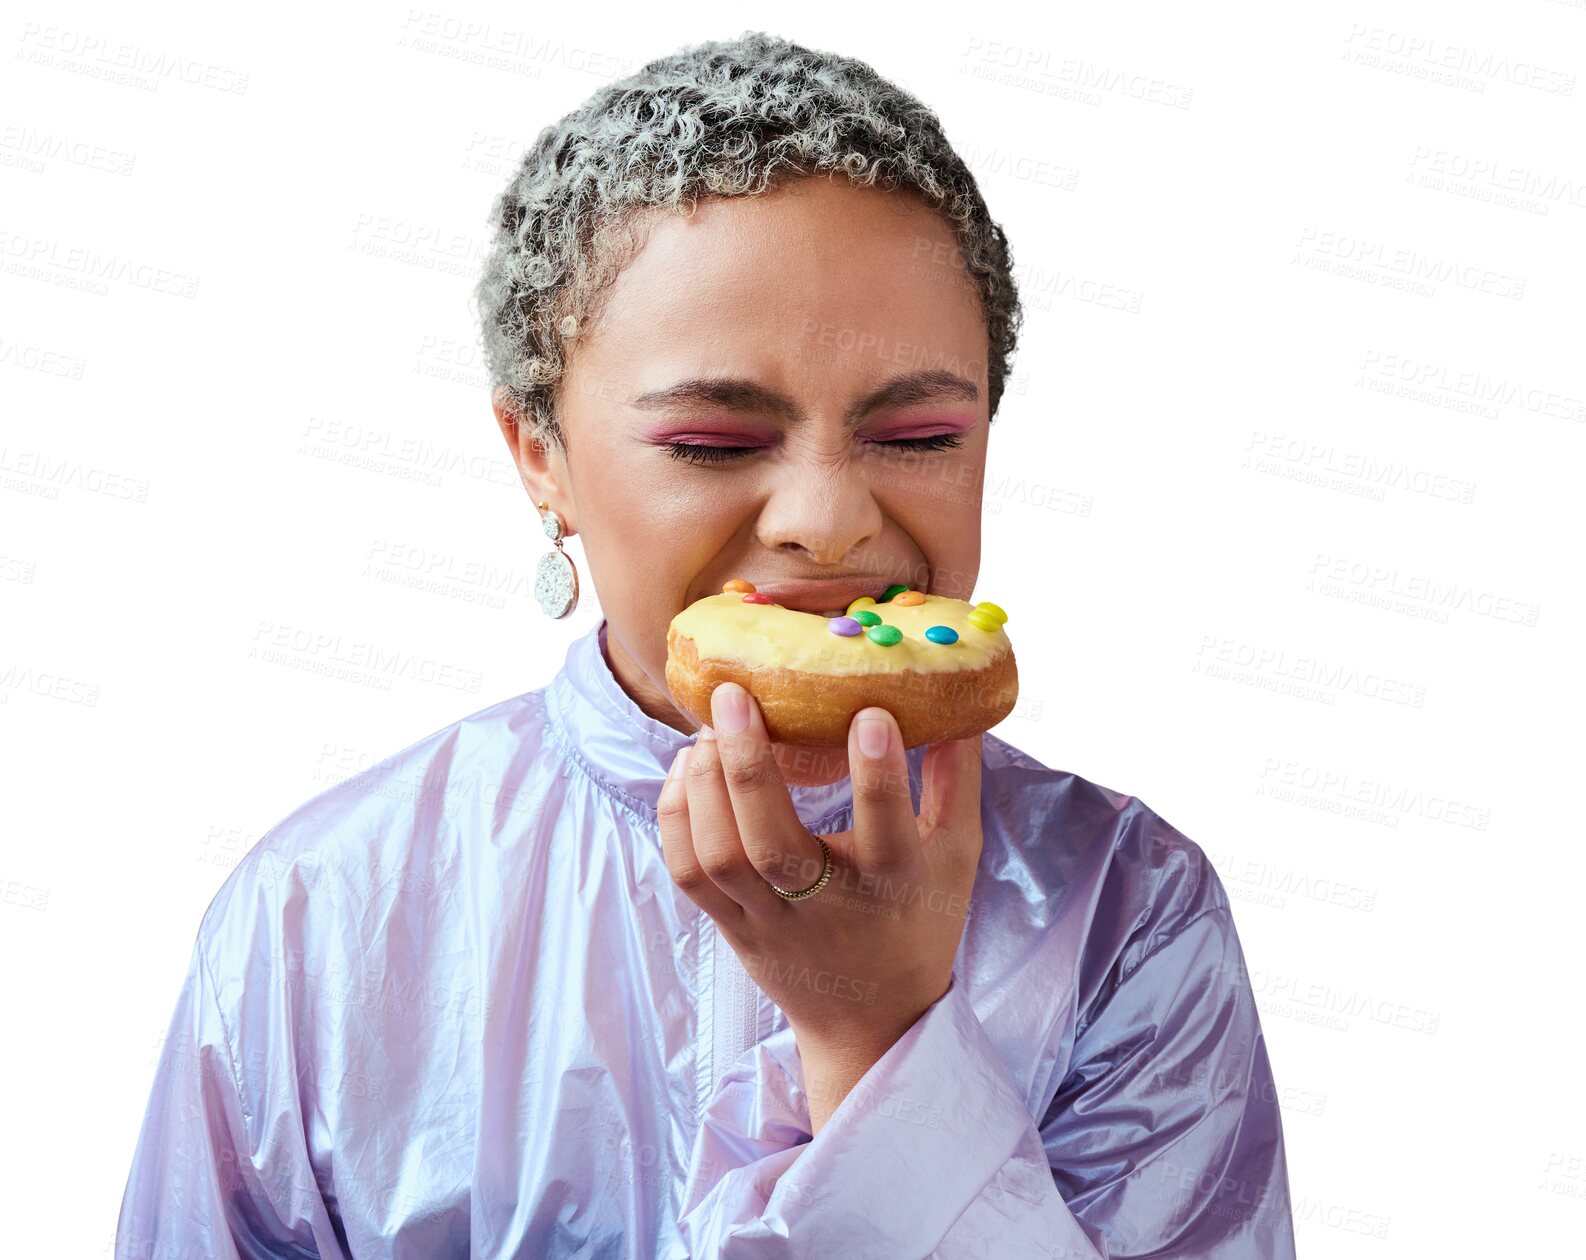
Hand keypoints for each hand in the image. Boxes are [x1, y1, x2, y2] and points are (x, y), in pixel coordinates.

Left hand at [657, 681, 983, 1125]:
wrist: (870, 1020)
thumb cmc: (919, 922)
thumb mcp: (956, 856)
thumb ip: (954, 780)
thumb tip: (955, 704)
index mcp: (893, 888)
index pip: (885, 832)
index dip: (877, 775)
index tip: (868, 714)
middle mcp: (826, 908)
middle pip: (772, 845)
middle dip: (750, 767)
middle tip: (736, 698)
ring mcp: (770, 921)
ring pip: (720, 858)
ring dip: (705, 786)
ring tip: (708, 731)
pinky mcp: (731, 927)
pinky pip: (688, 874)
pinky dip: (676, 817)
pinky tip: (685, 768)